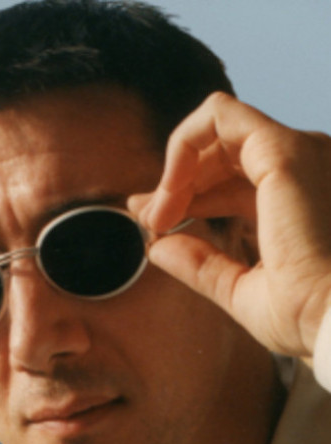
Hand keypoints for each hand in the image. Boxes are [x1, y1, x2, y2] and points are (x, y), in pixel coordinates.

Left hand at [129, 92, 330, 359]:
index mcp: (299, 201)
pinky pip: (218, 115)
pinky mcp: (282, 150)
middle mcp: (305, 170)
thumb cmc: (307, 315)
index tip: (151, 223)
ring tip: (157, 214)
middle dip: (174, 183)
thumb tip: (157, 246)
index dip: (183, 194)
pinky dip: (182, 145)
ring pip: (217, 129)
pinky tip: (169, 189)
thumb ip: (200, 264)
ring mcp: (297, 154)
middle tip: (149, 220)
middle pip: (221, 153)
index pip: (231, 179)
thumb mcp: (239, 289)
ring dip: (175, 169)